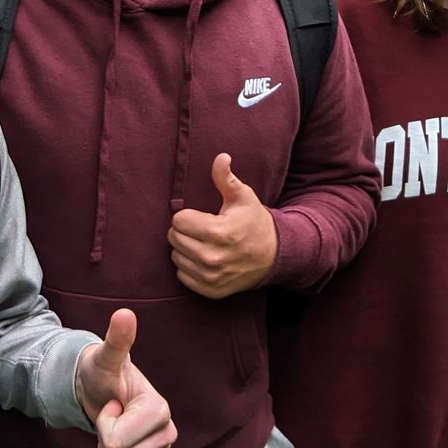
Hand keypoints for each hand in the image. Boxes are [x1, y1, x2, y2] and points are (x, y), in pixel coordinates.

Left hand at [75, 309, 176, 447]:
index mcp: (159, 410)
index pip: (115, 441)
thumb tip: (124, 314)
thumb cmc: (102, 372)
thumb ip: (117, 339)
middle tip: (109, 417)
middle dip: (104, 443)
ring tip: (111, 429)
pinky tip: (115, 446)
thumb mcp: (104, 357)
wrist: (102, 391)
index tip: (112, 403)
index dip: (104, 423)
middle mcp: (167, 433)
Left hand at [167, 153, 277, 298]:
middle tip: (200, 229)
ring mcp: (210, 277)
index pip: (178, 220)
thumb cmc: (254, 222)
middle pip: (174, 238)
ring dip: (185, 249)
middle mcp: (212, 257)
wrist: (273, 256)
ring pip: (176, 257)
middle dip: (183, 231)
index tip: (200, 216)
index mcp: (218, 232)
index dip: (187, 215)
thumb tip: (221, 156)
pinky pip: (182, 276)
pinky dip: (189, 267)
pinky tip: (204, 258)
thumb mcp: (243, 197)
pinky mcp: (210, 290)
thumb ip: (226, 178)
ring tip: (203, 243)